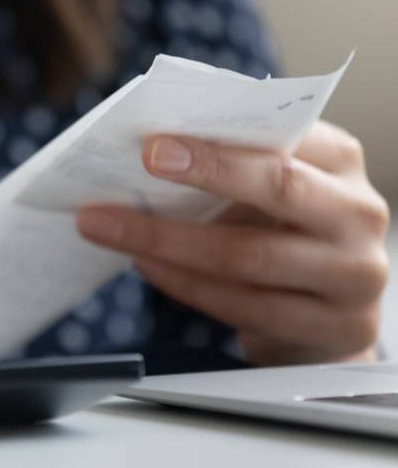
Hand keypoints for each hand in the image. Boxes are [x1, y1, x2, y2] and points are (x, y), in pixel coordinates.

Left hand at [77, 122, 390, 364]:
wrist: (332, 319)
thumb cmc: (286, 235)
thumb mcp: (274, 190)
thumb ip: (235, 166)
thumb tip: (151, 151)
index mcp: (341, 163)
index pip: (285, 139)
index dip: (221, 142)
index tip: (155, 142)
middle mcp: (357, 215)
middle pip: (279, 188)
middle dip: (205, 174)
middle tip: (140, 167)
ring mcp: (352, 276)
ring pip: (249, 256)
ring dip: (168, 240)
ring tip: (110, 226)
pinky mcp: (334, 329)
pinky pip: (244, 306)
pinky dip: (184, 284)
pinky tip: (145, 263)